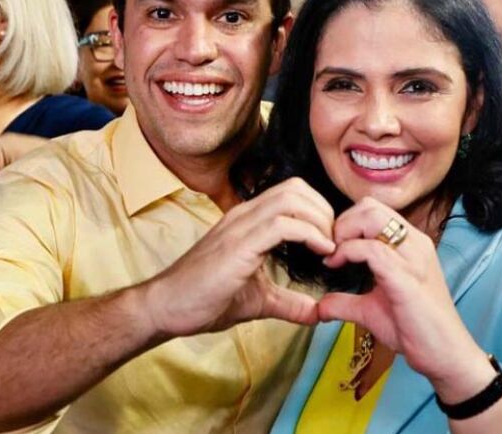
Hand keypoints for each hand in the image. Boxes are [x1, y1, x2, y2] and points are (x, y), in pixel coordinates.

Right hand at [142, 178, 335, 339]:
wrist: (166, 307)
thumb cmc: (204, 299)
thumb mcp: (258, 300)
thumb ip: (288, 303)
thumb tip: (317, 313)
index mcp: (249, 221)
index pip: (292, 194)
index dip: (320, 211)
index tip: (332, 242)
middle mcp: (244, 215)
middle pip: (296, 188)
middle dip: (325, 211)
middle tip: (335, 243)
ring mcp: (240, 226)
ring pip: (291, 198)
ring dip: (320, 220)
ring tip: (329, 247)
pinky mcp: (237, 245)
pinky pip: (281, 224)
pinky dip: (308, 233)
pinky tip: (320, 252)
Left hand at [317, 197, 491, 397]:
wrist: (445, 355)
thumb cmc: (415, 330)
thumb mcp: (371, 310)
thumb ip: (345, 302)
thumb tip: (319, 306)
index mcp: (410, 244)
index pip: (373, 209)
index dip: (345, 223)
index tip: (331, 248)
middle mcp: (414, 243)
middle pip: (370, 206)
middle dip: (341, 222)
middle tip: (329, 250)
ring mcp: (413, 257)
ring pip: (372, 216)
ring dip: (343, 232)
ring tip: (334, 256)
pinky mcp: (406, 277)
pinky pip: (371, 249)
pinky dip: (347, 252)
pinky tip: (337, 266)